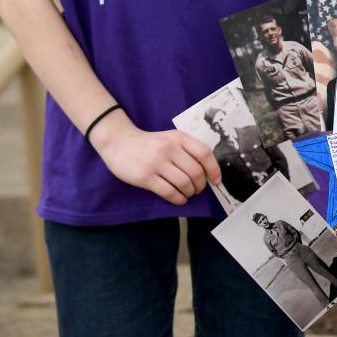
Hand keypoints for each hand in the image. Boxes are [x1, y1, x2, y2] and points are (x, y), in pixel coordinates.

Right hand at [89, 112, 221, 205]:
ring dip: (190, 192)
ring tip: (188, 194)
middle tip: (198, 189)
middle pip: (195, 171)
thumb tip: (207, 171)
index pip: (204, 153)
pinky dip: (178, 199)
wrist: (120, 142)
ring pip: (183, 183)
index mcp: (179, 138)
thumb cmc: (150, 143)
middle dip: (201, 185)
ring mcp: (157, 163)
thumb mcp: (171, 138)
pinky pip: (168, 192)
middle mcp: (170, 149)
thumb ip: (187, 150)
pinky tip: (179, 199)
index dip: (214, 169)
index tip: (216, 180)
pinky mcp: (146, 177)